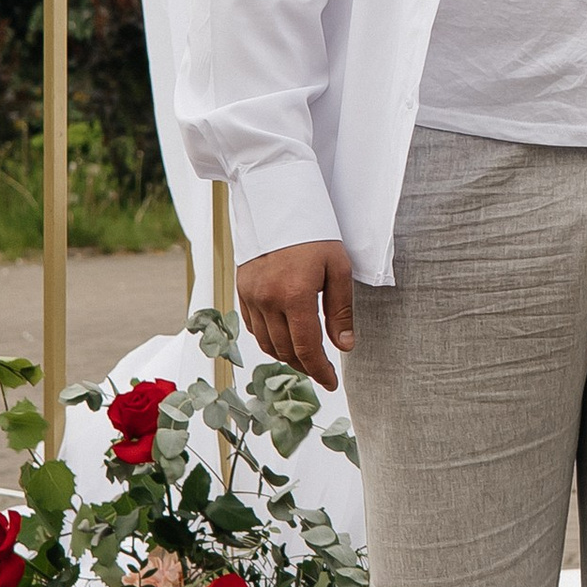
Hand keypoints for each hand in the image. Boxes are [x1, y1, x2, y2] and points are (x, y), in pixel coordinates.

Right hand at [239, 241, 355, 389]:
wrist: (279, 203)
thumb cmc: (316, 234)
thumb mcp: (338, 269)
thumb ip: (341, 311)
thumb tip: (345, 346)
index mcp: (295, 295)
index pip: (307, 348)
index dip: (320, 371)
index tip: (331, 383)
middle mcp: (267, 299)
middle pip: (285, 350)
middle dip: (306, 366)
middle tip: (322, 371)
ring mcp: (251, 296)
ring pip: (267, 343)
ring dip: (287, 356)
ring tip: (306, 357)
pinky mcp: (241, 290)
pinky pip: (254, 328)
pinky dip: (270, 340)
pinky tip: (286, 339)